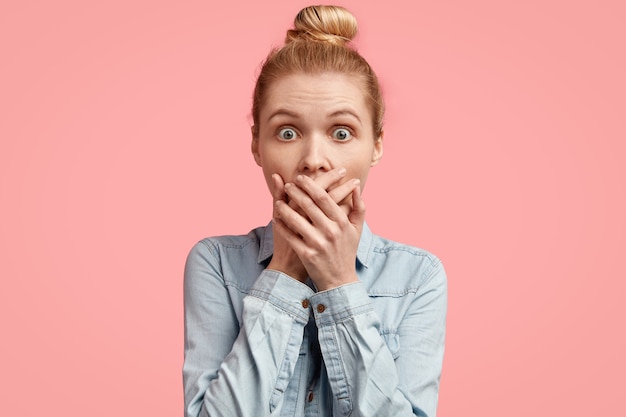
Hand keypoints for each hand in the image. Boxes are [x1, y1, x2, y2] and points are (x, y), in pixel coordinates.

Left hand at [272, 173, 364, 290]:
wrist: (340, 280)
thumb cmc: (347, 251)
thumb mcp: (357, 229)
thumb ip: (359, 207)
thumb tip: (357, 186)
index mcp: (342, 223)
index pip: (324, 197)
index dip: (311, 185)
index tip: (301, 178)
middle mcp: (330, 231)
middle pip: (308, 205)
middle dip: (295, 192)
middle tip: (288, 185)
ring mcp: (318, 243)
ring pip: (296, 219)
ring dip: (285, 207)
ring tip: (278, 201)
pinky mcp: (307, 254)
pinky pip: (290, 236)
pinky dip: (281, 226)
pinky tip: (275, 218)